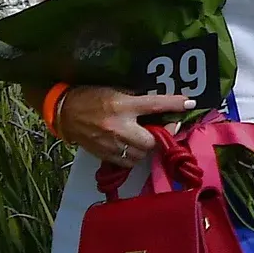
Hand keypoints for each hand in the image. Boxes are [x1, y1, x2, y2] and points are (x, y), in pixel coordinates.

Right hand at [54, 84, 192, 167]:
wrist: (64, 112)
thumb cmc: (90, 96)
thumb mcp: (115, 91)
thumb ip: (135, 99)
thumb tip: (157, 106)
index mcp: (123, 105)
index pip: (155, 105)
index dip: (174, 104)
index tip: (189, 102)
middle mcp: (119, 126)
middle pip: (151, 140)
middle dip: (159, 136)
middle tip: (161, 128)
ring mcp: (112, 143)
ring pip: (141, 154)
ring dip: (147, 148)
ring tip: (143, 138)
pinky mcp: (105, 155)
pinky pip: (128, 162)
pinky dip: (134, 156)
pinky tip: (131, 147)